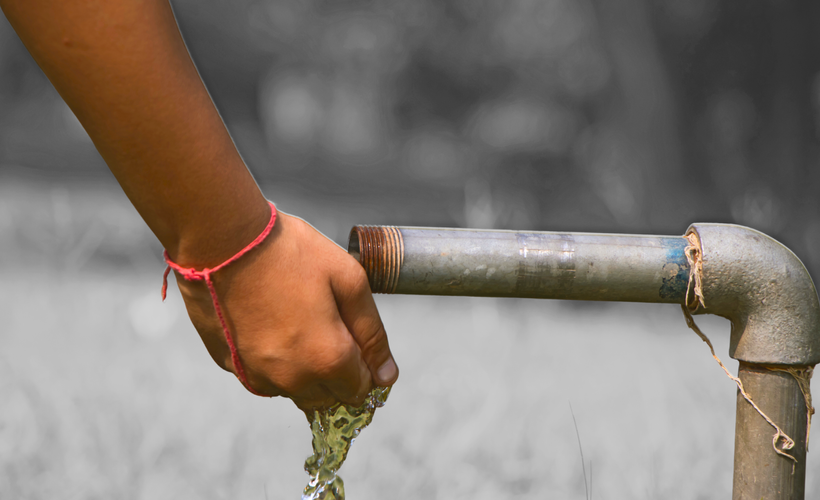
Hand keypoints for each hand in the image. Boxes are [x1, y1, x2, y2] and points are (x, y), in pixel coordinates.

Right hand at [173, 212, 398, 409]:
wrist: (222, 239)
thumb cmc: (290, 252)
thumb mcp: (348, 280)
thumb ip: (372, 333)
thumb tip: (387, 376)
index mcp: (328, 359)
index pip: (361, 390)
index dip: (366, 365)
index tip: (355, 336)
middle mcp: (292, 380)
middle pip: (330, 397)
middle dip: (338, 371)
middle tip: (329, 324)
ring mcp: (258, 376)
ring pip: (297, 392)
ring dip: (306, 369)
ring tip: (298, 318)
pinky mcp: (232, 366)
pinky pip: (265, 378)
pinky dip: (275, 362)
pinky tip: (272, 324)